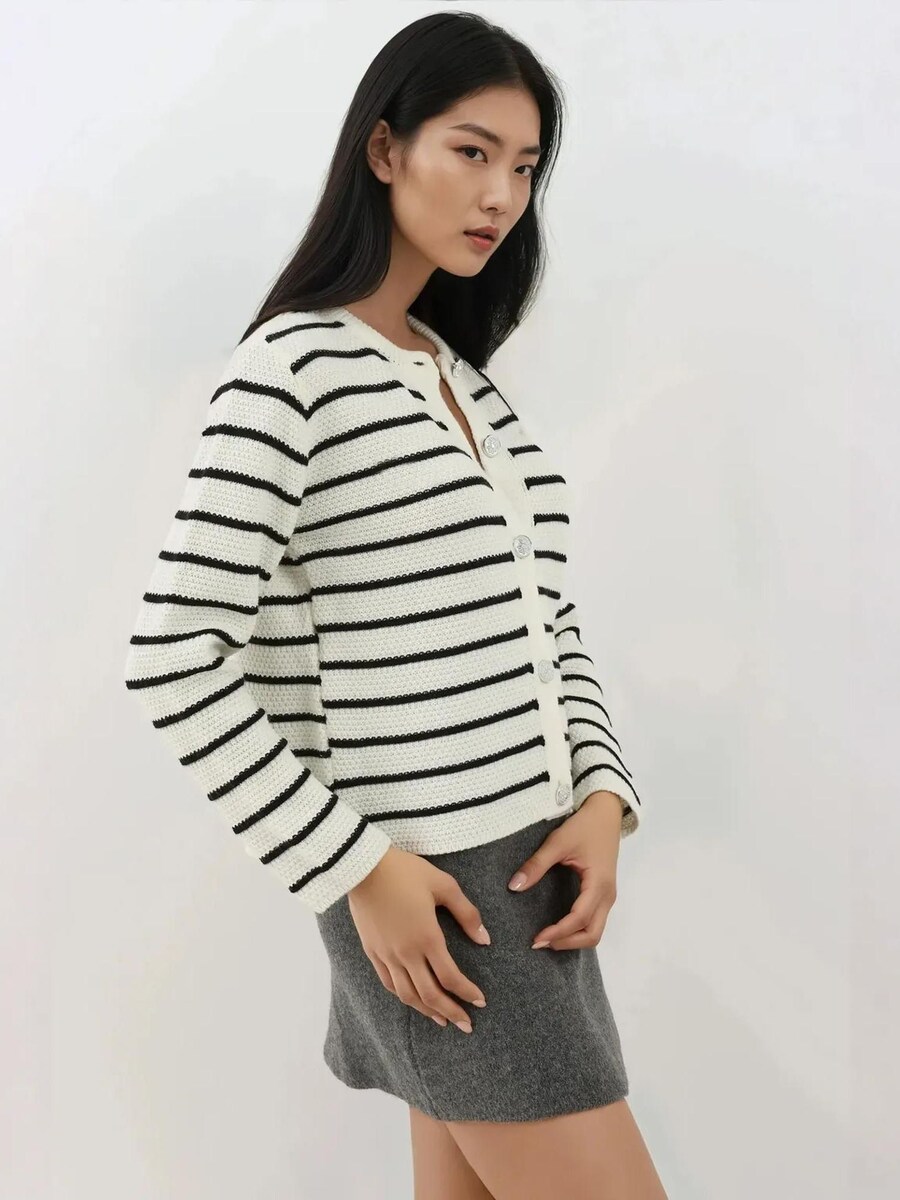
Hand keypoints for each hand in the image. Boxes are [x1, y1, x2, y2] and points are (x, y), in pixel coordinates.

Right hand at [347, 845, 490, 1031]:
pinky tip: (412, 1000)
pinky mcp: (372, 951)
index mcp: (427, 938)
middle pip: (430, 995)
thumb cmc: (406, 871)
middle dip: (451, 1012)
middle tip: (466, 1025)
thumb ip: (467, 913)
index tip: (480, 1001)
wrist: (363, 867)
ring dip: (427, 1011)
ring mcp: (386, 955)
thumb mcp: (444, 885)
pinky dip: (404, 997)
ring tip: (442, 1021)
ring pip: (408, 995)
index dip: (467, 992)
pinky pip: (389, 983)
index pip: (450, 977)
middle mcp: (406, 953)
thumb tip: (484, 939)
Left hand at [507, 791, 624, 950]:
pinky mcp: (604, 894)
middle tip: (540, 942)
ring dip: (573, 939)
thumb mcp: (558, 842)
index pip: (579, 918)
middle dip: (567, 943)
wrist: (606, 814)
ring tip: (547, 938)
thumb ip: (537, 865)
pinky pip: (594, 921)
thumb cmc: (584, 826)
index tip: (536, 938)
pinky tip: (559, 927)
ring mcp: (608, 896)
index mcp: (599, 884)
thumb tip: (514, 887)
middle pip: (593, 934)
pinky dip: (578, 930)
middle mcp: (607, 895)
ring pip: (595, 931)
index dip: (558, 932)